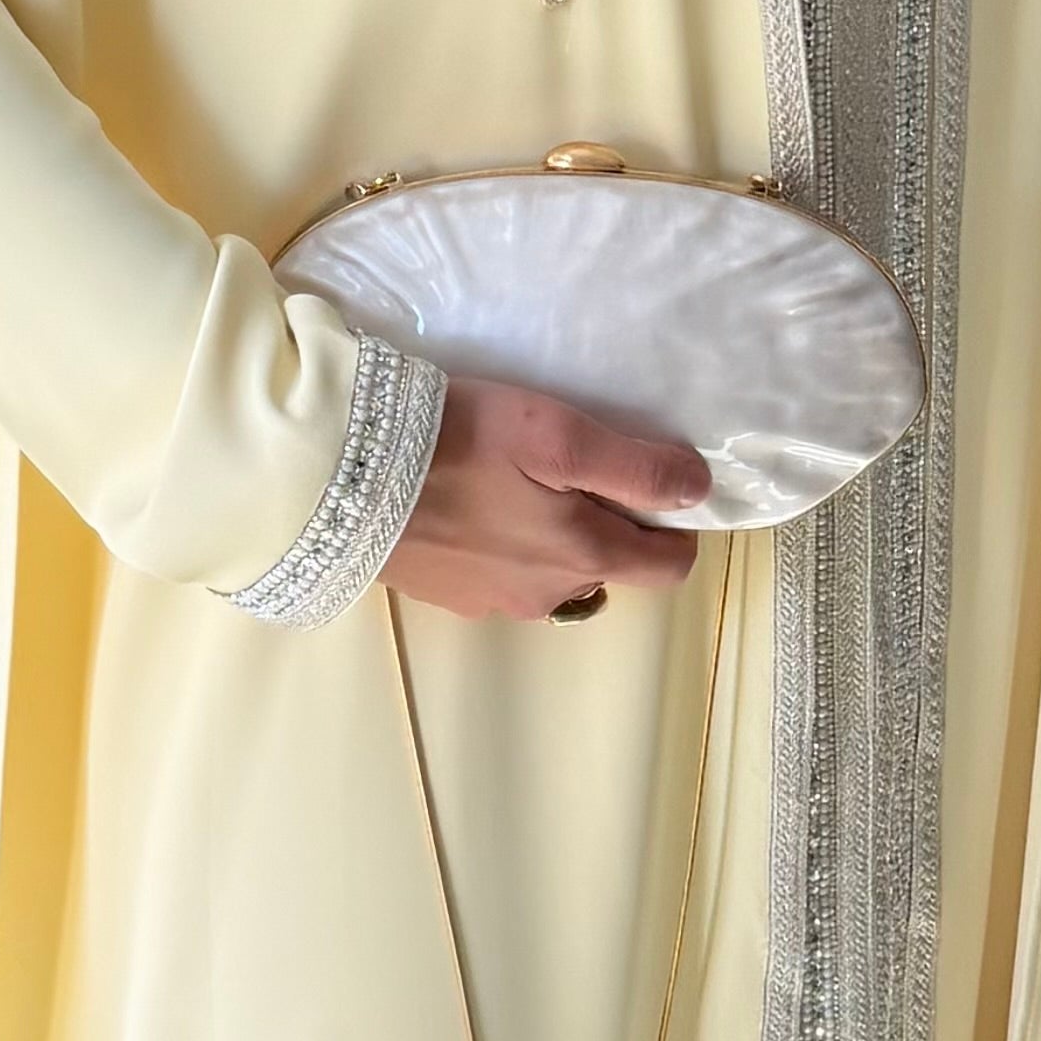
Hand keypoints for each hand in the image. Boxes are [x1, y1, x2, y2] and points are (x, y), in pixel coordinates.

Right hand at [390, 377, 708, 619]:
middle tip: (572, 468)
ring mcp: (491, 603)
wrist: (342, 477)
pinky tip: (468, 504)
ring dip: (549, 539)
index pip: (668, 569)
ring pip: (550, 575)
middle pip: (605, 568)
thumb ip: (634, 467)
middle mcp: (545, 596)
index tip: (653, 484)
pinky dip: (499, 546)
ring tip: (514, 483)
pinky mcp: (445, 596)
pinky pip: (497, 576)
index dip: (675, 528)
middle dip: (607, 526)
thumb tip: (699, 491)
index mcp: (582, 558)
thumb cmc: (458, 443)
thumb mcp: (557, 436)